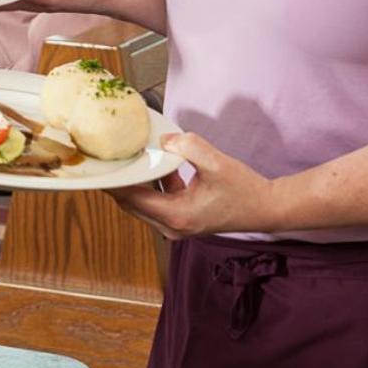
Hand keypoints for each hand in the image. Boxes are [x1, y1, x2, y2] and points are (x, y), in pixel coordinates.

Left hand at [105, 133, 278, 238]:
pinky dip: (154, 186)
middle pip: (131, 204)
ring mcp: (176, 226)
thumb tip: (164, 140)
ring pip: (143, 204)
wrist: (266, 209)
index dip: (114, 182)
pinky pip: (158, 202)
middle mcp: (172, 227)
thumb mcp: (217, 163)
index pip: (132, 198)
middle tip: (107, 160)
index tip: (101, 166)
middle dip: (119, 182)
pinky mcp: (182, 220)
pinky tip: (162, 166)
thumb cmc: (245, 190)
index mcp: (177, 216)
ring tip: (129, 159)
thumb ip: (188, 147)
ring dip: (137, 183)